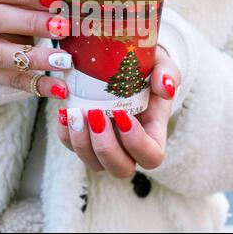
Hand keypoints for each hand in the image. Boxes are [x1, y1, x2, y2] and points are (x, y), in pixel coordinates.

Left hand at [57, 46, 180, 176]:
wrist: (124, 66)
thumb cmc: (147, 69)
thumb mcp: (161, 65)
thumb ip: (167, 74)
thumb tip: (165, 87)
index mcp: (153, 134)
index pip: (151, 156)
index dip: (136, 143)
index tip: (121, 114)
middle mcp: (129, 147)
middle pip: (120, 168)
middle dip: (105, 146)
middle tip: (96, 115)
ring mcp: (105, 146)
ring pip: (93, 163)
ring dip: (82, 142)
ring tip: (75, 113)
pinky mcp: (85, 138)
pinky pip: (71, 146)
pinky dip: (65, 134)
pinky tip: (65, 113)